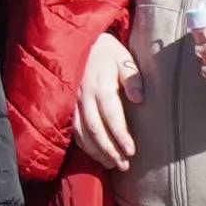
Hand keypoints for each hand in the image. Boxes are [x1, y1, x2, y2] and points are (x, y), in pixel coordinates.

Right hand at [71, 30, 140, 172]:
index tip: (131, 151)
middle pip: (95, 128)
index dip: (120, 135)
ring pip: (81, 132)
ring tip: (112, 164)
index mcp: (100, 84)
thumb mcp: (123, 57)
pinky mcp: (67, 104)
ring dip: (96, 151)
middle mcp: (84, 95)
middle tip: (123, 165)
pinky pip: (73, 129)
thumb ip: (132, 77)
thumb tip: (139, 99)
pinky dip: (83, 144)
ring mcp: (73, 101)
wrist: (79, 40)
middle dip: (109, 149)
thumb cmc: (107, 51)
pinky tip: (95, 153)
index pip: (111, 114)